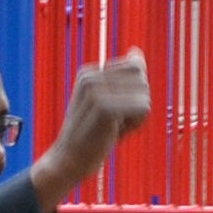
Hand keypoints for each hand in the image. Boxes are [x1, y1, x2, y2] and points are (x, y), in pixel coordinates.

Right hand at [29, 52, 150, 208]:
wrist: (67, 162)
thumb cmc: (90, 135)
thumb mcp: (109, 100)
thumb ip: (125, 77)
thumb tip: (136, 51)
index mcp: (88, 71)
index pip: (135, 68)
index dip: (132, 93)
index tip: (112, 112)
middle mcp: (90, 76)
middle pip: (142, 80)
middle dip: (137, 103)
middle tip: (114, 122)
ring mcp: (95, 91)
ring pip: (144, 95)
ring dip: (136, 116)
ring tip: (113, 128)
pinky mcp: (104, 108)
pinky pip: (144, 109)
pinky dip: (136, 124)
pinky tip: (116, 133)